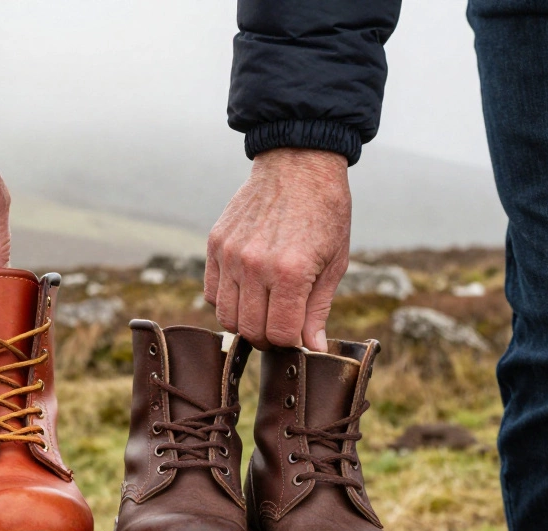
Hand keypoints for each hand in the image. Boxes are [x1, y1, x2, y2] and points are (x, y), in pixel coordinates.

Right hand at [205, 148, 350, 351]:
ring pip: (225, 316)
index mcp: (290, 273)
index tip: (297, 335)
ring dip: (245, 321)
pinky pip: (211, 291)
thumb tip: (313, 348)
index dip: (290, 342)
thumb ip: (318, 309)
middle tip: (281, 325)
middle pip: (250, 330)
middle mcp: (255, 266)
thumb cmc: (325, 213)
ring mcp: (231, 255)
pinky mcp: (216, 245)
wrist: (299, 165)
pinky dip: (227, 300)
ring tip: (263, 308)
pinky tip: (246, 289)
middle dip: (267, 337)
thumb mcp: (335, 263)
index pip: (279, 334)